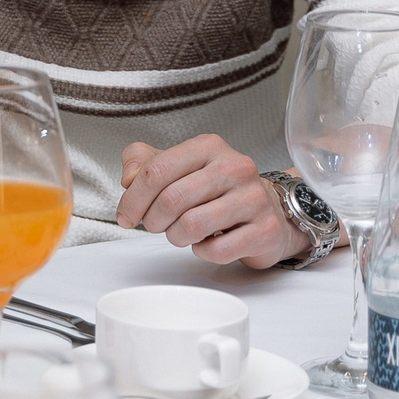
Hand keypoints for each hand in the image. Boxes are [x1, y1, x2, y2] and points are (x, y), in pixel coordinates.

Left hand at [116, 135, 303, 268]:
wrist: (271, 209)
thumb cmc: (218, 189)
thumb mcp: (179, 166)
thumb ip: (143, 163)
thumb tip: (128, 179)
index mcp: (208, 147)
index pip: (156, 170)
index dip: (133, 198)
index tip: (127, 216)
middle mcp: (234, 167)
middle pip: (171, 199)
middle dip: (153, 220)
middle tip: (155, 226)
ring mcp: (253, 198)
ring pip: (192, 225)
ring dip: (176, 237)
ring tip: (181, 233)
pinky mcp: (265, 230)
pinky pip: (216, 250)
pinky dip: (202, 251)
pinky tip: (207, 242)